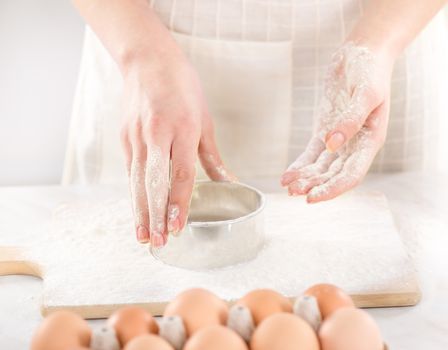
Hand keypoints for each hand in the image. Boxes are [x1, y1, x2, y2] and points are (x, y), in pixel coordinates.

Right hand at [120, 49, 233, 246]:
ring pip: (137, 181)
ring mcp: (136, 136)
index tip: (178, 226)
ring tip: (144, 237)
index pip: (181, 173)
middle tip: (159, 243)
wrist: (147, 61)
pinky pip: (131, 171)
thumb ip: (212, 156)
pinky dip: (134, 194)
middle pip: (154, 183)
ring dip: (140, 211)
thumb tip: (230, 182)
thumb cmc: (183, 87)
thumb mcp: (204, 119)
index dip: (179, 203)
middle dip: (156, 216)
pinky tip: (138, 212)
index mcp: (182, 129)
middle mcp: (157, 134)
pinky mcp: (125, 137)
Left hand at [281, 42, 393, 201]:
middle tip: (293, 193)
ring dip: (306, 178)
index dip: (333, 189)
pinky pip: (312, 153)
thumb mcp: (366, 94)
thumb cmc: (370, 71)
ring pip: (322, 167)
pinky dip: (301, 164)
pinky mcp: (326, 129)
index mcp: (370, 140)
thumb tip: (333, 145)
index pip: (351, 174)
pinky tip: (288, 174)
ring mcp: (340, 138)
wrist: (363, 53)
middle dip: (314, 185)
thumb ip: (351, 120)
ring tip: (287, 186)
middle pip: (334, 174)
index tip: (313, 198)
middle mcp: (356, 144)